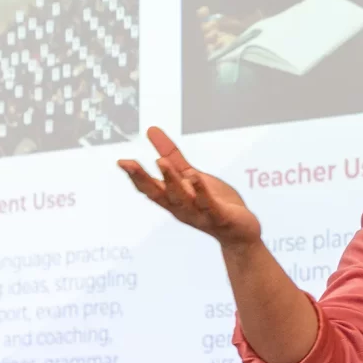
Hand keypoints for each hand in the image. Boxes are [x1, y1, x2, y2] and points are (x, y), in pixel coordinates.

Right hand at [118, 126, 260, 247]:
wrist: (240, 233)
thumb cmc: (214, 204)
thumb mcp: (192, 176)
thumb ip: (172, 156)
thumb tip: (151, 130)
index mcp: (173, 199)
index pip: (150, 188)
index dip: (135, 176)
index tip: (121, 162)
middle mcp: (182, 209)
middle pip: (160, 194)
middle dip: (143, 179)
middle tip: (129, 163)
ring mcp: (200, 214)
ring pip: (182, 198)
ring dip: (171, 181)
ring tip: (161, 162)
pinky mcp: (219, 216)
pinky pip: (208, 204)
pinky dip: (201, 191)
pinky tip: (195, 177)